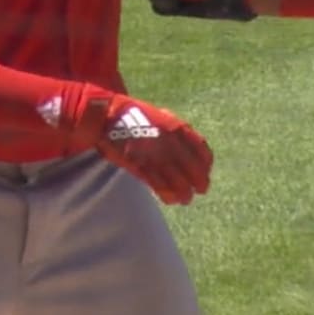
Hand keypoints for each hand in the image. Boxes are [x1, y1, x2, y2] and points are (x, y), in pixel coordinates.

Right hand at [76, 93, 212, 205]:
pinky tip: (171, 200)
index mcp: (177, 128)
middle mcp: (171, 143)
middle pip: (194, 169)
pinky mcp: (141, 166)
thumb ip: (174, 128)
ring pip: (179, 180)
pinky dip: (167, 194)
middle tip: (201, 190)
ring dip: (185, 192)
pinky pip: (159, 185)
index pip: (202, 150)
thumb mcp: (159, 116)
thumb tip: (186, 141)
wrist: (108, 115)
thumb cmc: (132, 114)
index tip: (206, 171)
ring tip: (186, 199)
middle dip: (200, 181)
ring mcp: (156, 155)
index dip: (205, 164)